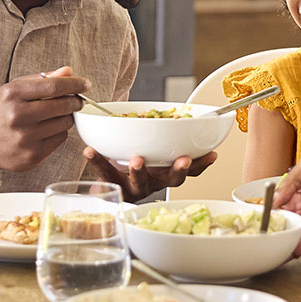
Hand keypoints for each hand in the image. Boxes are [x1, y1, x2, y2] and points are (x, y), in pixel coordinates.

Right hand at [0, 67, 88, 171]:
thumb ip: (43, 78)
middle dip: (75, 102)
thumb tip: (69, 71)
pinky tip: (47, 130)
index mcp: (12, 95)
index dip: (74, 84)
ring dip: (66, 117)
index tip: (86, 84)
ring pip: (64, 123)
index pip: (53, 86)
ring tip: (56, 116)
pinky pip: (60, 139)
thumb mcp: (16, 89)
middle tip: (77, 101)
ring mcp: (25, 138)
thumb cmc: (4, 111)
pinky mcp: (33, 155)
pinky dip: (59, 132)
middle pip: (62, 105)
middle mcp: (17, 116)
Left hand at [83, 147, 216, 201]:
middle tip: (183, 160)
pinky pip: (104, 172)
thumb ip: (168, 135)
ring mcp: (132, 185)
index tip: (212, 154)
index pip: (191, 171)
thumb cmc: (136, 161)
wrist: (108, 186)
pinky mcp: (111, 182)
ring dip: (139, 170)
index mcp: (166, 172)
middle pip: (169, 179)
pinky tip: (89, 149)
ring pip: (139, 182)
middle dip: (178, 170)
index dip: (202, 164)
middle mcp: (153, 182)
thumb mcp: (156, 151)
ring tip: (137, 159)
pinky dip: (96, 160)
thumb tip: (180, 115)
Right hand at [274, 142, 300, 255]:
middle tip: (265, 244)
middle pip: (290, 220)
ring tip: (277, 253)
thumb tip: (276, 198)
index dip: (271, 214)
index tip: (259, 224)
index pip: (281, 204)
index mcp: (298, 188)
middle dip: (279, 232)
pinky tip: (296, 249)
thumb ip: (292, 181)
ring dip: (291, 241)